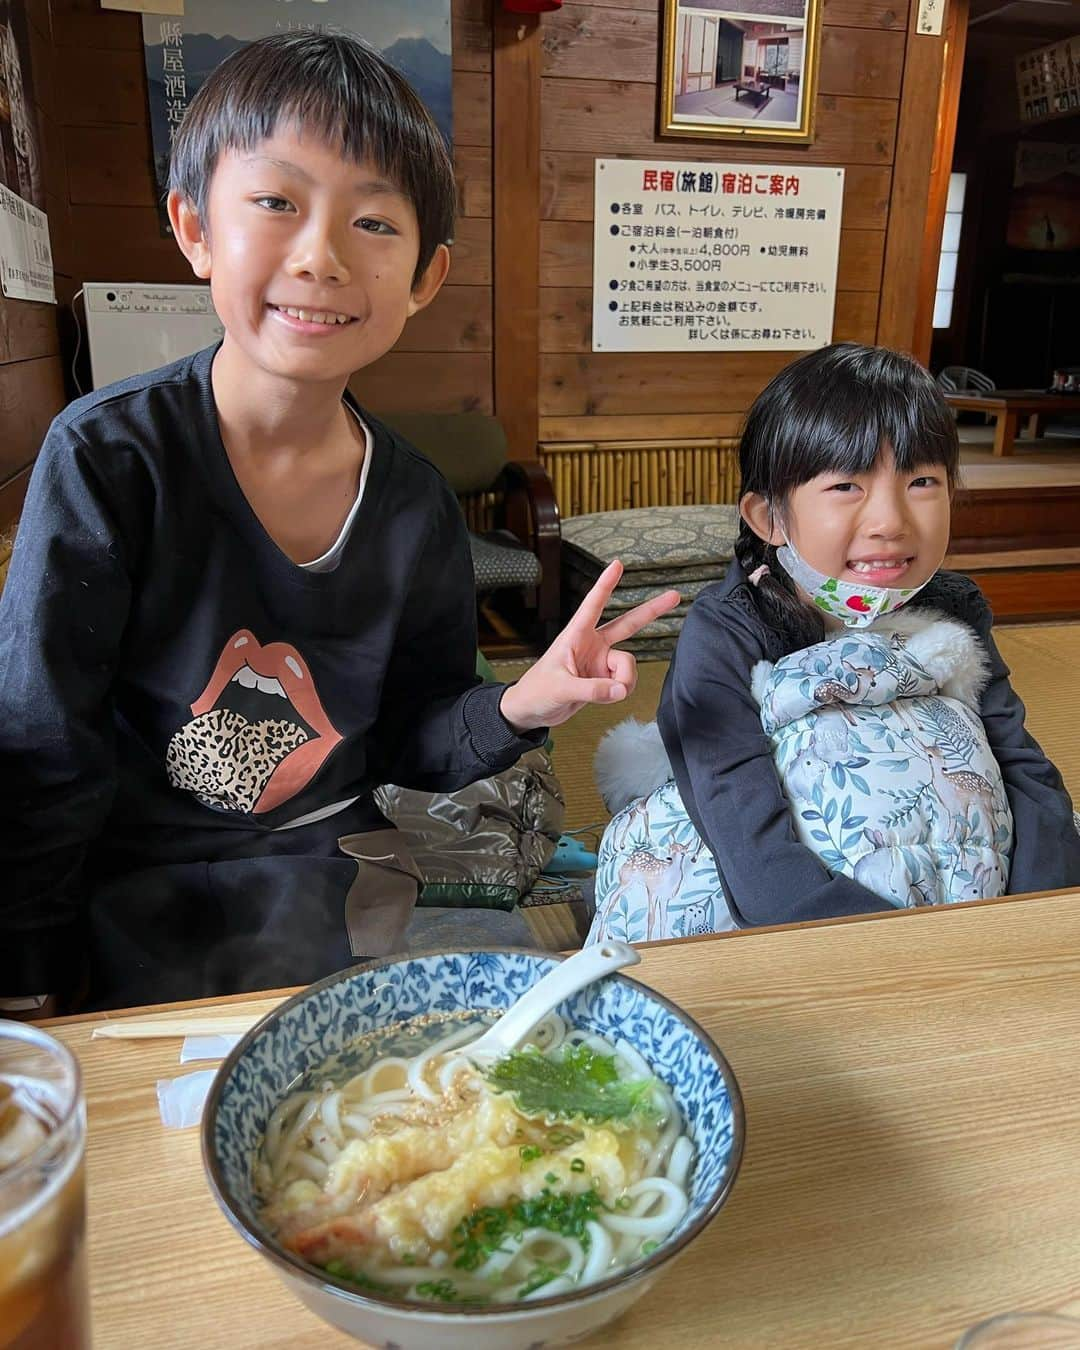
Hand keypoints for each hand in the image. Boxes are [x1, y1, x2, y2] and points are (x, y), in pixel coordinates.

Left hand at [499, 561, 680, 731]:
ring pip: (628, 663)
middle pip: (627, 624)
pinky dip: (621, 690)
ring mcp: (600, 661)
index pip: (593, 605)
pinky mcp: (604, 677)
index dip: (606, 584)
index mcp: (575, 635)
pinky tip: (609, 695)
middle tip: (675, 596)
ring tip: (610, 692)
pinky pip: (625, 680)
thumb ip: (592, 690)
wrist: (531, 711)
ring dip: (625, 679)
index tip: (617, 564)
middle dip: (651, 611)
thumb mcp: (560, 689)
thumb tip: (620, 690)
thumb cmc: (535, 692)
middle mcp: (592, 644)